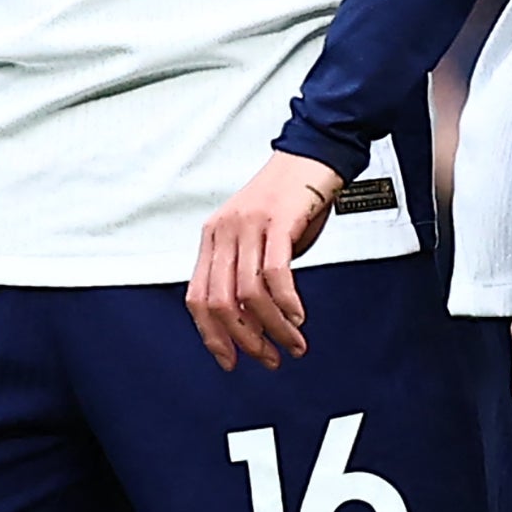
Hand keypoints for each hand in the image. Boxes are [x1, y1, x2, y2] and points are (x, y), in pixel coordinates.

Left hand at [188, 152, 343, 370]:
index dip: (212, 336)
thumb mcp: (258, 235)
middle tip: (269, 359)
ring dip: (273, 327)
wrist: (314, 151)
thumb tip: (253, 319)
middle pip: (221, 302)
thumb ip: (248, 268)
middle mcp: (224, 230)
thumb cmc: (291, 196)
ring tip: (293, 343)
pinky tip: (298, 316)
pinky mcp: (279, 219)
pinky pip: (276, 272)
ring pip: (250, 293)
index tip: (230, 360)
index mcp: (212, 236)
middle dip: (246, 339)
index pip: (198, 298)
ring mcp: (249, 224)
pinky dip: (286, 302)